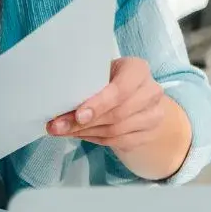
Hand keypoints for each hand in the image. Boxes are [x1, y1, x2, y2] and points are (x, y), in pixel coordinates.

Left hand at [47, 57, 181, 155]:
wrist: (135, 93)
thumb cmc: (110, 77)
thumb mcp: (99, 71)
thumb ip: (86, 82)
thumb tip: (56, 101)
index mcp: (138, 70)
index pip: (121, 89)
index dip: (99, 104)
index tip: (78, 115)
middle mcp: (151, 92)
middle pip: (117, 114)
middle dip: (83, 123)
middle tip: (56, 126)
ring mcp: (154, 115)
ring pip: (117, 131)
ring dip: (86, 133)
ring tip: (63, 131)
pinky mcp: (150, 133)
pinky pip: (120, 142)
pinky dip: (96, 140)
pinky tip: (79, 134)